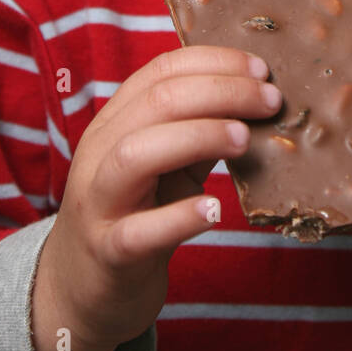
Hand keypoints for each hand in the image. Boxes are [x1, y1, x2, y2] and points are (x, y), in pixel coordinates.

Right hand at [38, 46, 281, 348]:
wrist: (81, 287)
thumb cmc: (136, 214)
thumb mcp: (168, 165)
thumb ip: (201, 133)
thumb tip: (258, 101)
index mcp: (115, 122)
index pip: (162, 71)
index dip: (216, 63)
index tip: (262, 71)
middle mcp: (99, 153)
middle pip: (156, 103)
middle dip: (221, 92)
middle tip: (270, 102)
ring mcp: (98, 203)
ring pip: (135, 154)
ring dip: (198, 137)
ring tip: (244, 139)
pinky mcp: (107, 252)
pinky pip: (138, 232)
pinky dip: (179, 217)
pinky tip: (215, 209)